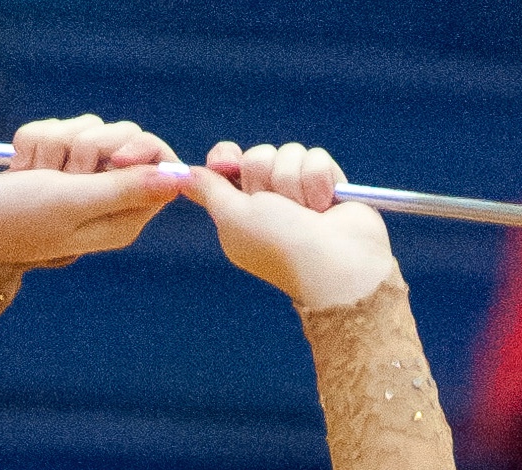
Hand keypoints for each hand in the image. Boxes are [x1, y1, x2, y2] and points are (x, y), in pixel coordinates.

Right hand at [0, 116, 187, 274]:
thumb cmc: (17, 222)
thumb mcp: (75, 203)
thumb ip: (126, 190)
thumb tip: (179, 179)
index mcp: (123, 219)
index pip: (158, 162)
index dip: (138, 148)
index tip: (112, 156)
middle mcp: (104, 199)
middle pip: (123, 137)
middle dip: (87, 144)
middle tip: (62, 174)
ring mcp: (75, 181)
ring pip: (82, 128)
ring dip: (51, 145)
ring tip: (32, 178)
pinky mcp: (49, 165)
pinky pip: (52, 128)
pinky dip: (31, 144)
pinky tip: (18, 171)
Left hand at [184, 141, 391, 310]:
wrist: (336, 262)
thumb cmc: (280, 245)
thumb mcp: (234, 218)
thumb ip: (209, 191)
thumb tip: (185, 174)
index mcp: (240, 213)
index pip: (228, 166)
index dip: (227, 159)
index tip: (228, 163)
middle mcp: (268, 203)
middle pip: (258, 156)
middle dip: (267, 176)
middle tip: (279, 207)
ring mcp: (299, 195)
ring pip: (290, 153)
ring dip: (296, 182)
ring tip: (308, 212)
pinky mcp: (326, 187)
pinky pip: (317, 158)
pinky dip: (320, 181)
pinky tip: (325, 206)